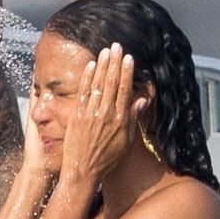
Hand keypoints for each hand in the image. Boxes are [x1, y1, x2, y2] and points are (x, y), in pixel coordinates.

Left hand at [60, 45, 145, 185]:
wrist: (83, 172)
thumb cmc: (106, 160)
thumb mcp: (126, 141)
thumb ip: (133, 119)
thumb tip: (142, 100)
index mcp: (121, 120)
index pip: (125, 90)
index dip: (127, 72)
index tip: (129, 58)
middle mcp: (107, 114)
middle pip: (112, 83)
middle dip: (114, 62)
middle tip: (116, 46)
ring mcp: (91, 114)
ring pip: (98, 84)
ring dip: (102, 65)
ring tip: (105, 51)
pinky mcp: (77, 116)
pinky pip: (83, 92)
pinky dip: (87, 78)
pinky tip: (91, 65)